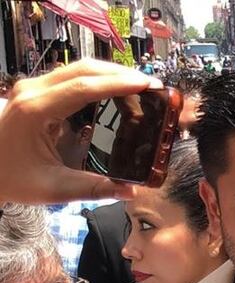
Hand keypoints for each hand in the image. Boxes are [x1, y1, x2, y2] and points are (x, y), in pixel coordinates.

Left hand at [0, 59, 159, 204]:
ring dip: (110, 74)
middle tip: (151, 84)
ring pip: (78, 69)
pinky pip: (71, 78)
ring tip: (139, 87)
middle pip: (83, 69)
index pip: (83, 87)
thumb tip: (130, 190)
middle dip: (120, 73)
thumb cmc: (11, 178)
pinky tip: (116, 91)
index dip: (118, 84)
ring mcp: (32, 88)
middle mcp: (31, 92)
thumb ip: (95, 189)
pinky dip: (97, 80)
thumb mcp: (54, 189)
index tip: (146, 84)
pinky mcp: (36, 92)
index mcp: (34, 110)